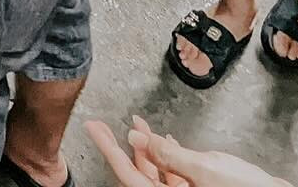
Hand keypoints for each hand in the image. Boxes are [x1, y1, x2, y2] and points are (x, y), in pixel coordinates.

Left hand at [86, 118, 289, 186]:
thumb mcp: (205, 170)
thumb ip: (168, 155)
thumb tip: (136, 136)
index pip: (128, 175)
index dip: (108, 149)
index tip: (93, 128)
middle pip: (139, 174)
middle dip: (123, 146)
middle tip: (102, 125)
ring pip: (156, 173)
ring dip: (146, 147)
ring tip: (136, 122)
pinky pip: (175, 174)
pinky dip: (168, 155)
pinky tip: (165, 139)